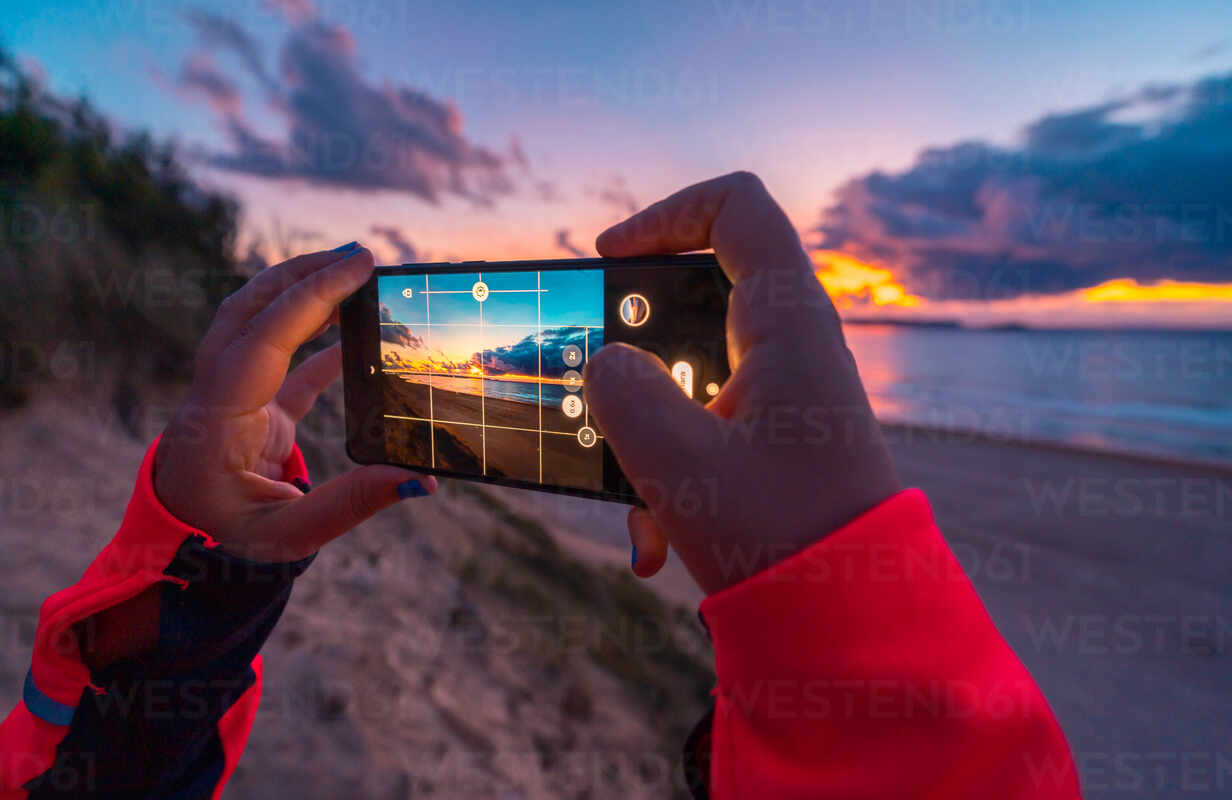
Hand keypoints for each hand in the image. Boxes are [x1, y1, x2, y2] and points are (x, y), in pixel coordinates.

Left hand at [154, 244, 435, 562]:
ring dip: (302, 294)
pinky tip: (354, 335)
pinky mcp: (247, 409)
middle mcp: (216, 394)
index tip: (357, 266)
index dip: (310, 297)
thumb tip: (421, 479)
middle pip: (248, 310)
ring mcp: (229, 396)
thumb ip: (351, 504)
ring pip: (256, 323)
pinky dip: (316, 342)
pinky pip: (282, 361)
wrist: (176, 555)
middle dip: (301, 275)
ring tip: (353, 275)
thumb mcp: (288, 536)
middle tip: (358, 255)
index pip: (263, 338)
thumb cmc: (224, 543)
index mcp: (217, 419)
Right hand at [583, 173, 899, 593]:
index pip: (735, 207)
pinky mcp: (781, 440)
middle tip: (596, 389)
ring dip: (648, 431)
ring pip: (694, 373)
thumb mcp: (679, 465)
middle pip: (698, 295)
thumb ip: (624, 395)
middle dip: (634, 347)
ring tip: (636, 512)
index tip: (607, 259)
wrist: (851, 622)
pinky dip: (673, 472)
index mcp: (786, 324)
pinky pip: (710, 427)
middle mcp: (795, 346)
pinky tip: (656, 544)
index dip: (664, 213)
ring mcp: (790, 394)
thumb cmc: (780, 539)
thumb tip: (606, 361)